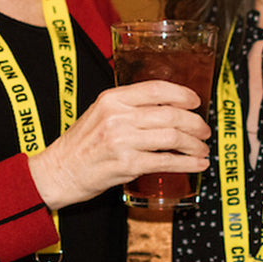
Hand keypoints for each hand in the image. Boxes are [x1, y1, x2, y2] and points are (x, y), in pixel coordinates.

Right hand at [28, 81, 209, 210]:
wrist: (58, 172)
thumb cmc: (81, 145)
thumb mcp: (100, 114)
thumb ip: (128, 107)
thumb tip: (167, 107)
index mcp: (112, 99)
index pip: (156, 89)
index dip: (183, 94)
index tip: (196, 102)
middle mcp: (117, 117)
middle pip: (170, 115)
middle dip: (195, 124)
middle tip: (204, 130)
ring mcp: (122, 141)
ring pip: (172, 138)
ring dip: (194, 145)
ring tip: (202, 149)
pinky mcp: (126, 165)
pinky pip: (166, 162)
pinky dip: (187, 163)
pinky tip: (197, 164)